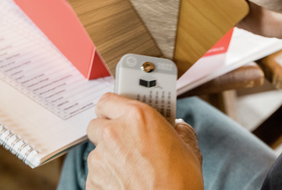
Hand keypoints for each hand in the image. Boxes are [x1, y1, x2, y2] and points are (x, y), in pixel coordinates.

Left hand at [86, 93, 202, 189]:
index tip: (118, 113)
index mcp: (137, 116)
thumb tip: (175, 126)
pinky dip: (106, 177)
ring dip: (109, 156)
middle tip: (125, 141)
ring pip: (97, 151)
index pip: (108, 100)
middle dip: (108, 131)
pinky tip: (125, 183)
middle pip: (97, 124)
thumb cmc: (180, 182)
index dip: (112, 107)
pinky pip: (96, 173)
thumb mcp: (188, 145)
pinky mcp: (93, 181)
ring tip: (131, 169)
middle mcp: (114, 133)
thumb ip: (177, 128)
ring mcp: (100, 158)